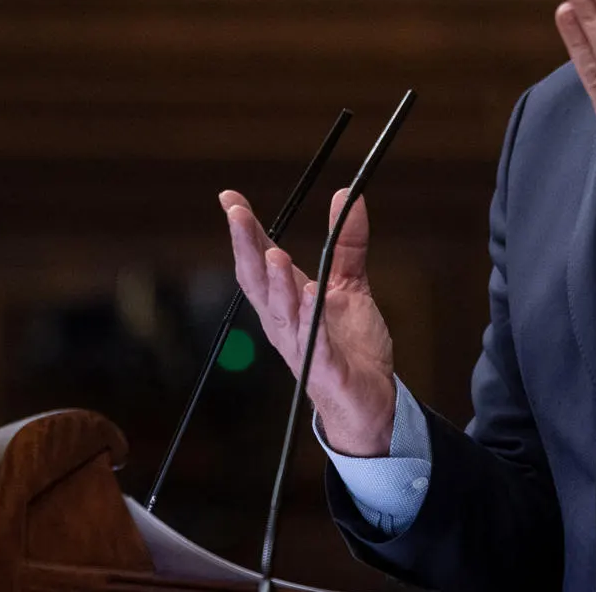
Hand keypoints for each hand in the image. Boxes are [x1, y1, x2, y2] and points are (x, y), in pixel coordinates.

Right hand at [226, 188, 396, 455]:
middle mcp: (284, 322)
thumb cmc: (348, 346)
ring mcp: (302, 346)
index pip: (258, 260)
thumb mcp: (349, 285)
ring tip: (275, 253)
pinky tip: (310, 294)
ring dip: (277, 283)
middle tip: (237, 213)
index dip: (244, 230)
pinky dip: (311, 321)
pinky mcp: (326, 369)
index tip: (229, 198)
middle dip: (245, 247)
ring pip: (282, 312)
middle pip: (257, 282)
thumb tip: (347, 194)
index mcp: (285, 301)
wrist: (366, 401)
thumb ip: (347, 243)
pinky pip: (315, 343)